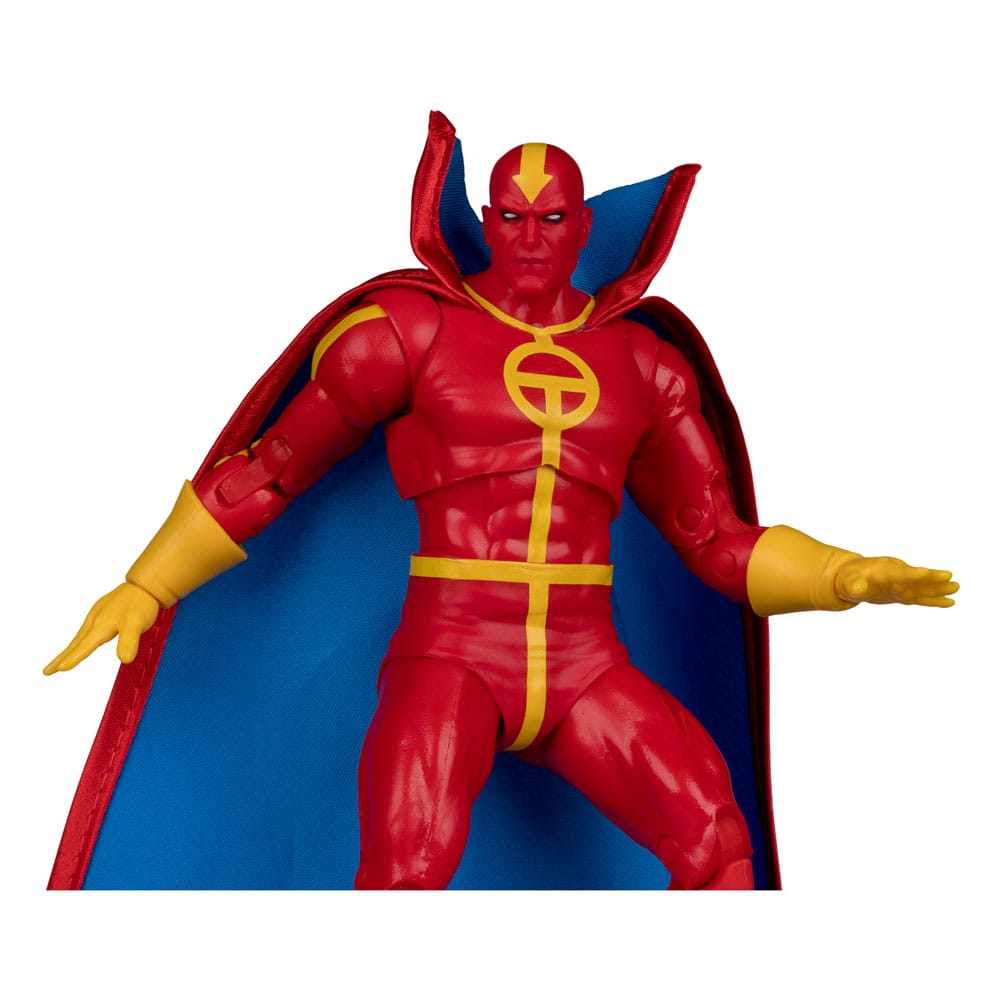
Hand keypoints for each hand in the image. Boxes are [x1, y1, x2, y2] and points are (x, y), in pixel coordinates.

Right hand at [43, 582, 160, 674]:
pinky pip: (86, 630)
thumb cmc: (140, 604)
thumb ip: (129, 641)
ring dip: (68, 650)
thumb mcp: (137, 624)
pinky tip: (80, 642)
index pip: (84, 646)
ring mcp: (97, 616)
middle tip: (47, 672)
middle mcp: (95, 621)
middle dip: (61, 658)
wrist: (145, 585)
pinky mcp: (101, 612)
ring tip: (59, 662)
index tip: (59, 670)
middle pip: (75, 643)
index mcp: (101, 626)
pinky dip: (79, 640)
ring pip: (79, 637)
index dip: (72, 659)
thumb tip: (125, 659)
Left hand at [834, 556, 958, 607]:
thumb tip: (857, 590)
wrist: (850, 577)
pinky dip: (934, 600)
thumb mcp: (847, 583)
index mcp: (882, 572)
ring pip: (922, 588)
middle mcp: (895, 577)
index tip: (925, 572)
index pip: (898, 572)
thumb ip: (854, 586)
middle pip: (916, 578)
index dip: (911, 573)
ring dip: (938, 589)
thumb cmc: (848, 579)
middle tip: (950, 578)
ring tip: (956, 588)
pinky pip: (920, 597)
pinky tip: (949, 602)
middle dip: (931, 579)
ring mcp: (901, 585)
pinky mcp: (903, 594)